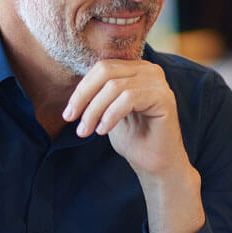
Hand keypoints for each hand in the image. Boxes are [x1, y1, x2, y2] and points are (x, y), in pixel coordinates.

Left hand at [63, 59, 187, 178]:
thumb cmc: (133, 139)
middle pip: (106, 72)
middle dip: (83, 97)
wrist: (156, 164)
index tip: (68, 113)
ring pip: (114, 87)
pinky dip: (110, 115)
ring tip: (85, 132)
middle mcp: (149, 70)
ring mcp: (158, 82)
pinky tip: (103, 131)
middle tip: (70, 119)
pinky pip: (128, 98)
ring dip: (94, 111)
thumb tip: (74, 89)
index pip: (102, 68)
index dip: (81, 89)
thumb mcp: (108, 111)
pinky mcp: (164, 97)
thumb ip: (97, 94)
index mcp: (136, 69)